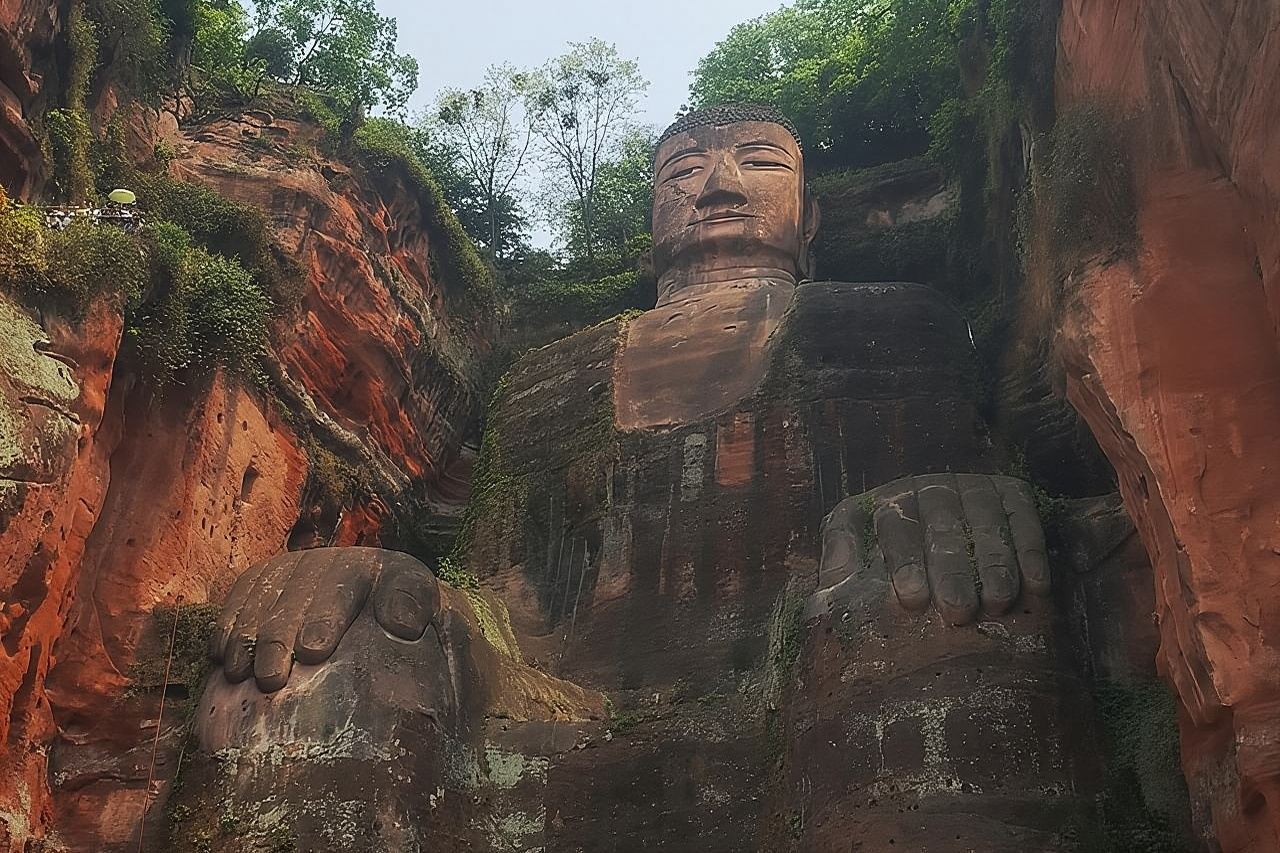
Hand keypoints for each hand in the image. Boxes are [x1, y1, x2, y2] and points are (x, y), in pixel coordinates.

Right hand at [209, 547, 439, 692]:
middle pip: (299, 592)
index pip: (347, 585)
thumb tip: (403, 624)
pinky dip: (229, 622)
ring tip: (239, 672)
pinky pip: (242, 593)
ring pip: (265, 593)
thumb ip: (418, 614)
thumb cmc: (408, 626)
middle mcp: (336, 560)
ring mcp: (297, 566)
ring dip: (248, 633)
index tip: (314, 650)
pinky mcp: (267, 577)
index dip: (326, 614)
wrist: (387, 608)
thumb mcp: (427, 617)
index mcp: (382, 568)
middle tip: (271, 676)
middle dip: (280, 634)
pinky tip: (221, 654)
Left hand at [817, 474, 1050, 624]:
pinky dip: (1031, 552)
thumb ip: (841, 560)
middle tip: (958, 611)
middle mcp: (933, 488)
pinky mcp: (1012, 493)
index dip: (904, 563)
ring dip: (994, 564)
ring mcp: (975, 488)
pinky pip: (1024, 519)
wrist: (940, 520)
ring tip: (996, 603)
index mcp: (890, 501)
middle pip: (942, 528)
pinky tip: (1036, 586)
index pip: (896, 528)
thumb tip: (826, 590)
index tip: (912, 599)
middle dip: (952, 571)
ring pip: (985, 523)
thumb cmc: (891, 549)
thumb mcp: (857, 544)